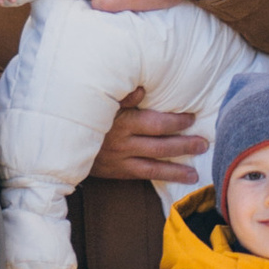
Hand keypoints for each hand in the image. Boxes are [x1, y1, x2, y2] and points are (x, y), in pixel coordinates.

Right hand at [90, 95, 207, 191]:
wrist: (66, 141)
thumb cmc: (89, 116)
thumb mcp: (102, 102)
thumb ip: (123, 96)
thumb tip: (142, 88)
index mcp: (123, 122)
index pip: (155, 124)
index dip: (175, 122)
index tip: (191, 118)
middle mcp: (124, 144)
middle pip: (159, 147)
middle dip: (183, 146)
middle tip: (203, 145)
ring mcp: (121, 161)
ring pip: (153, 167)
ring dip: (176, 171)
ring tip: (194, 175)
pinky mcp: (118, 172)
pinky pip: (142, 176)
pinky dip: (160, 178)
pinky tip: (175, 180)